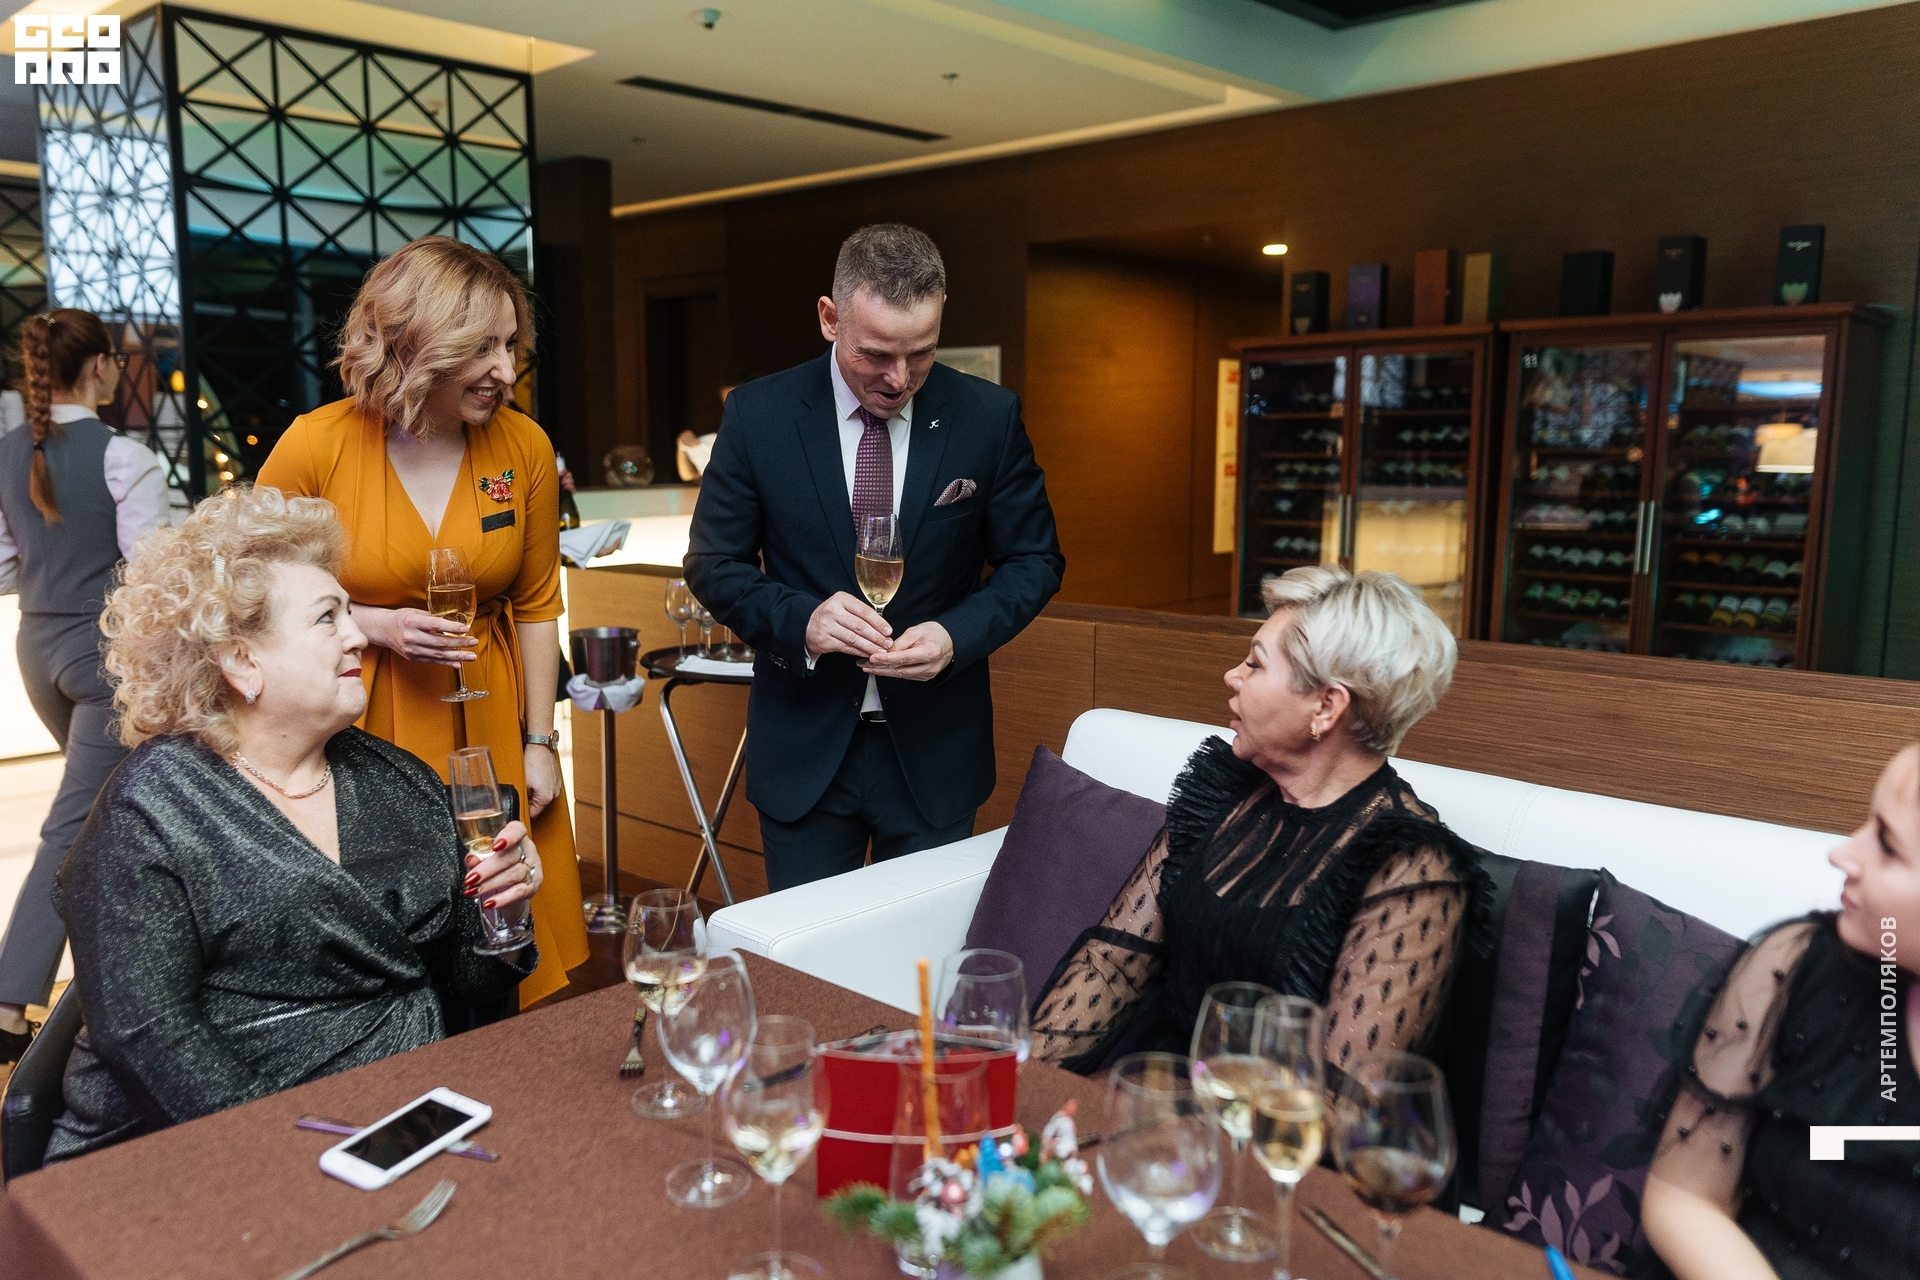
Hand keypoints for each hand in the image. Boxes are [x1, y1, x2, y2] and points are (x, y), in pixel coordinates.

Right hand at [355, 604, 474, 667]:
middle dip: (460, 643)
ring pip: (438, 654)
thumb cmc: (402, 618)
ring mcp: (412, 650)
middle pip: (439, 642)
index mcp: (411, 622)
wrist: (383, 630)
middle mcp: (411, 637)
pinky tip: (458, 663)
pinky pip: (433, 661)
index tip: (465, 629)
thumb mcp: (416, 612)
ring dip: (458, 656)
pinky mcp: (413, 658)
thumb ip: (434, 617)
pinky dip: (447, 663)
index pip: (435, 625)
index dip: (451, 628)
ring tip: (472, 656)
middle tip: (474, 641)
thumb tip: (455, 620)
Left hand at [464, 820, 540, 907]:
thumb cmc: (495, 866)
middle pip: (510, 856)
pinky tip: (488, 902)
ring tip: (473, 890)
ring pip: (513, 875)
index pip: (517, 830)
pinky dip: (501, 899)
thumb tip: (471, 859)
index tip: (495, 845)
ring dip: (490, 884)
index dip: (508, 836)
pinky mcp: (532, 887)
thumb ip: (477, 856)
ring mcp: (532, 869)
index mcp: (517, 837)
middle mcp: (528, 851)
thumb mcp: (483, 858)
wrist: (506, 888)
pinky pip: (517, 892)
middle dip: (487, 869)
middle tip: (470, 878)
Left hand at [523, 741, 558, 817]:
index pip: (534, 813)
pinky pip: (547, 788)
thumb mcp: (523, 784)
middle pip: (540, 805)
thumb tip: (522, 805)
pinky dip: (541, 785)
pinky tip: (535, 778)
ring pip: (543, 796)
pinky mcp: (557, 780)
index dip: (524, 810)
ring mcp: (557, 786)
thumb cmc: (532, 762)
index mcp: (546, 797)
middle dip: (530, 800)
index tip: (519, 805)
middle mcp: (555, 794)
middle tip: (523, 791)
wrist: (541, 746)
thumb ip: (524, 798)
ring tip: (529, 782)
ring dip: (536, 793)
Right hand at [806, 591, 891, 659]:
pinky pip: (846, 647)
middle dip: (877, 637)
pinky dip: (859, 652)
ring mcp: (827, 626)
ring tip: (881, 651)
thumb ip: (861, 612)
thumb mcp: (844, 606)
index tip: (888, 631)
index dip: (878, 622)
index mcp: (841, 599)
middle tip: (887, 644)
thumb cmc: (832, 615)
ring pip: (853, 639)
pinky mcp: (824, 640)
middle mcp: (833, 611)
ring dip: (870, 647)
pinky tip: (868, 654)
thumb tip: (882, 627)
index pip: (864, 611)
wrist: (808, 625)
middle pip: (860, 626)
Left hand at [860, 621, 952, 680]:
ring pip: (901, 675)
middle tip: (865, 665)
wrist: (949, 642)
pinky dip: (893, 672)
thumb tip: (885, 651)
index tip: (872, 658)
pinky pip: (905, 675)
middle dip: (880, 668)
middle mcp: (929, 667)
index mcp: (930, 653)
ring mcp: (927, 674)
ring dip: (884, 671)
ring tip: (869, 667)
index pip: (904, 658)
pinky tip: (882, 669)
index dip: (887, 659)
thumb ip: (900, 643)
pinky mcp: (923, 677)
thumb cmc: (935, 634)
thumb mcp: (916, 631)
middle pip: (901, 670)